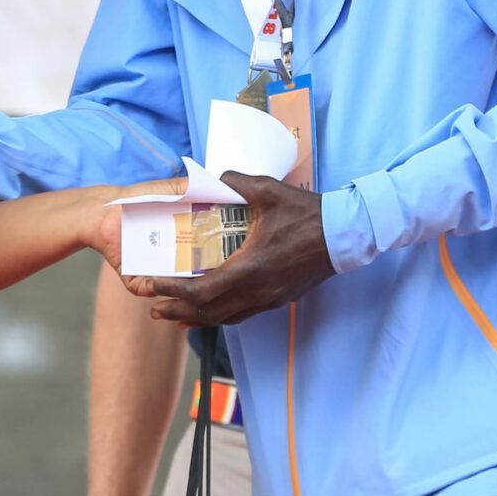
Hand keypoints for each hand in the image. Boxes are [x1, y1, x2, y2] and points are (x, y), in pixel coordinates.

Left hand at [125, 172, 333, 325]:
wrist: (345, 234)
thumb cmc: (308, 214)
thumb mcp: (268, 191)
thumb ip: (234, 182)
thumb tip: (210, 177)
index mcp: (249, 268)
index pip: (200, 291)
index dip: (172, 291)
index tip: (151, 286)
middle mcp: (257, 291)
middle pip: (207, 312)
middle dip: (175, 310)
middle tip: (151, 306)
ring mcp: (269, 299)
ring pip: (224, 318)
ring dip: (195, 318)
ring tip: (171, 315)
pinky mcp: (278, 300)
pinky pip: (241, 315)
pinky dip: (218, 316)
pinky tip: (209, 313)